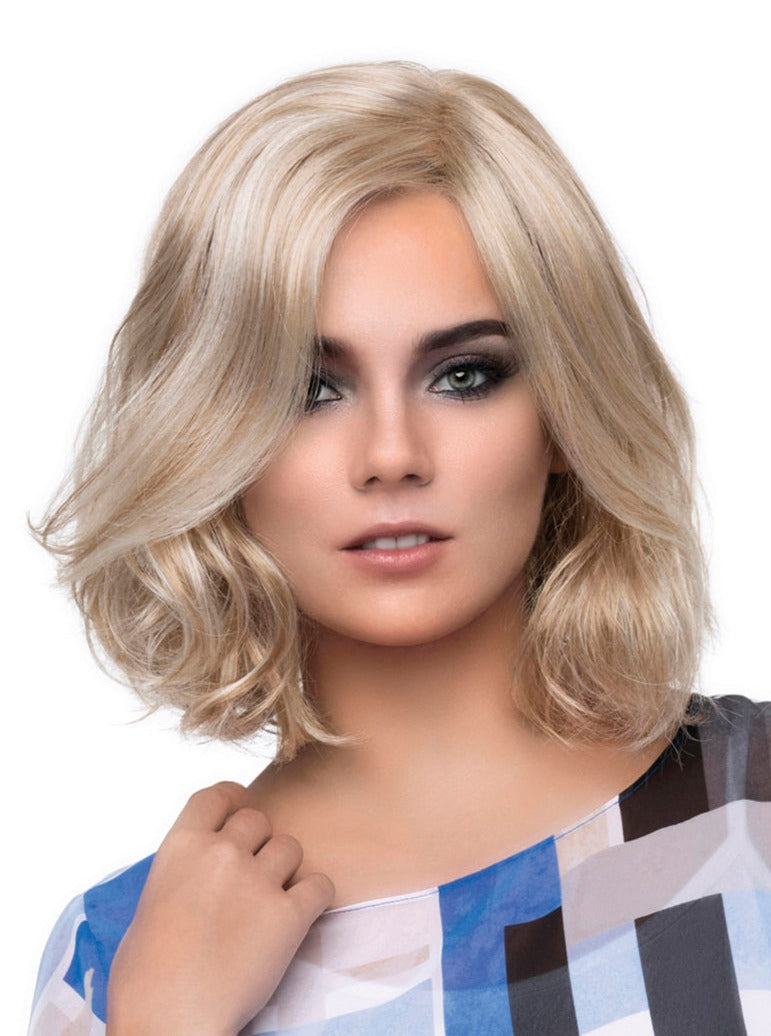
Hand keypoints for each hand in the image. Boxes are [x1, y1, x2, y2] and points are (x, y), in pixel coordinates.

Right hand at [106, 781, 333, 1035]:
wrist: (171, 1021)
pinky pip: (320, 885)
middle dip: (258, 842)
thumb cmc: (146, 978)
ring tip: (273, 899)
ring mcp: (258, 882)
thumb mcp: (150, 904)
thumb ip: (182, 873)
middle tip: (253, 873)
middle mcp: (222, 853)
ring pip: (290, 848)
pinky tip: (302, 914)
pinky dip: (315, 897)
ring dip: (285, 869)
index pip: (217, 795)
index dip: (233, 799)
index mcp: (181, 846)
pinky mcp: (290, 916)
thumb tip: (197, 873)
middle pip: (258, 820)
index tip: (240, 808)